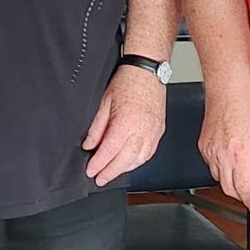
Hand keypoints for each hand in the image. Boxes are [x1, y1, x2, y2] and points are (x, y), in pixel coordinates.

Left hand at [83, 67, 165, 184]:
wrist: (147, 70)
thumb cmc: (128, 81)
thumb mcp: (104, 102)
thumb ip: (97, 127)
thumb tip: (90, 145)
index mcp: (126, 122)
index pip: (110, 150)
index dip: (99, 164)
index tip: (91, 171)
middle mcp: (142, 130)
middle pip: (125, 160)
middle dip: (110, 172)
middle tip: (100, 179)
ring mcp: (153, 131)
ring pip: (139, 160)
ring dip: (124, 169)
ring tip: (112, 173)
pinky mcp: (159, 131)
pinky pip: (149, 153)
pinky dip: (138, 161)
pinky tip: (130, 163)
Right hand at [198, 92, 249, 210]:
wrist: (228, 95)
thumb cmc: (248, 113)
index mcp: (240, 157)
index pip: (243, 190)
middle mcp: (223, 158)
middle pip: (228, 189)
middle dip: (239, 194)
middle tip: (248, 193)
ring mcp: (210, 152)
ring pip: (218, 178)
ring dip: (229, 181)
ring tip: (239, 175)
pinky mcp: (203, 146)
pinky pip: (211, 165)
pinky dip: (220, 168)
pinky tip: (228, 161)